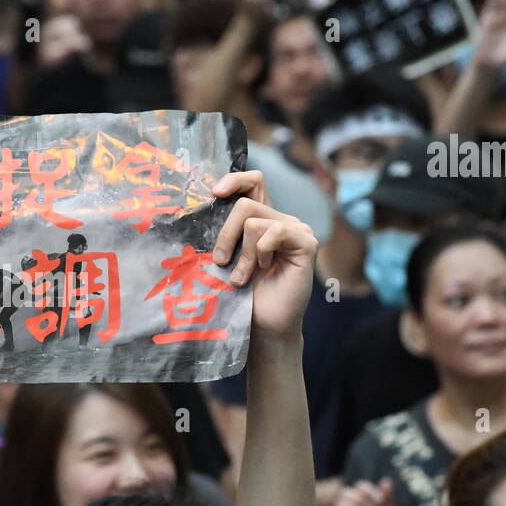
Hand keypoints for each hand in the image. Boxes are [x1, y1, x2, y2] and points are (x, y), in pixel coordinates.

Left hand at [210, 170, 318, 340]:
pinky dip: (261, 253)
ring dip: (242, 254)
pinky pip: (274, 231)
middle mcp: (280, 220)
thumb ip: (222, 233)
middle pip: (244, 204)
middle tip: (219, 261)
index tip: (214, 193)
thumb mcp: (226, 259)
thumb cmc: (242, 296)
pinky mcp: (307, 242)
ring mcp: (296, 230)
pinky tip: (265, 269)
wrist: (263, 326)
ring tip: (241, 278)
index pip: (252, 182)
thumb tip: (198, 210)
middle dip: (225, 234)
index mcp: (261, 219)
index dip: (234, 180)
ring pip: (253, 221)